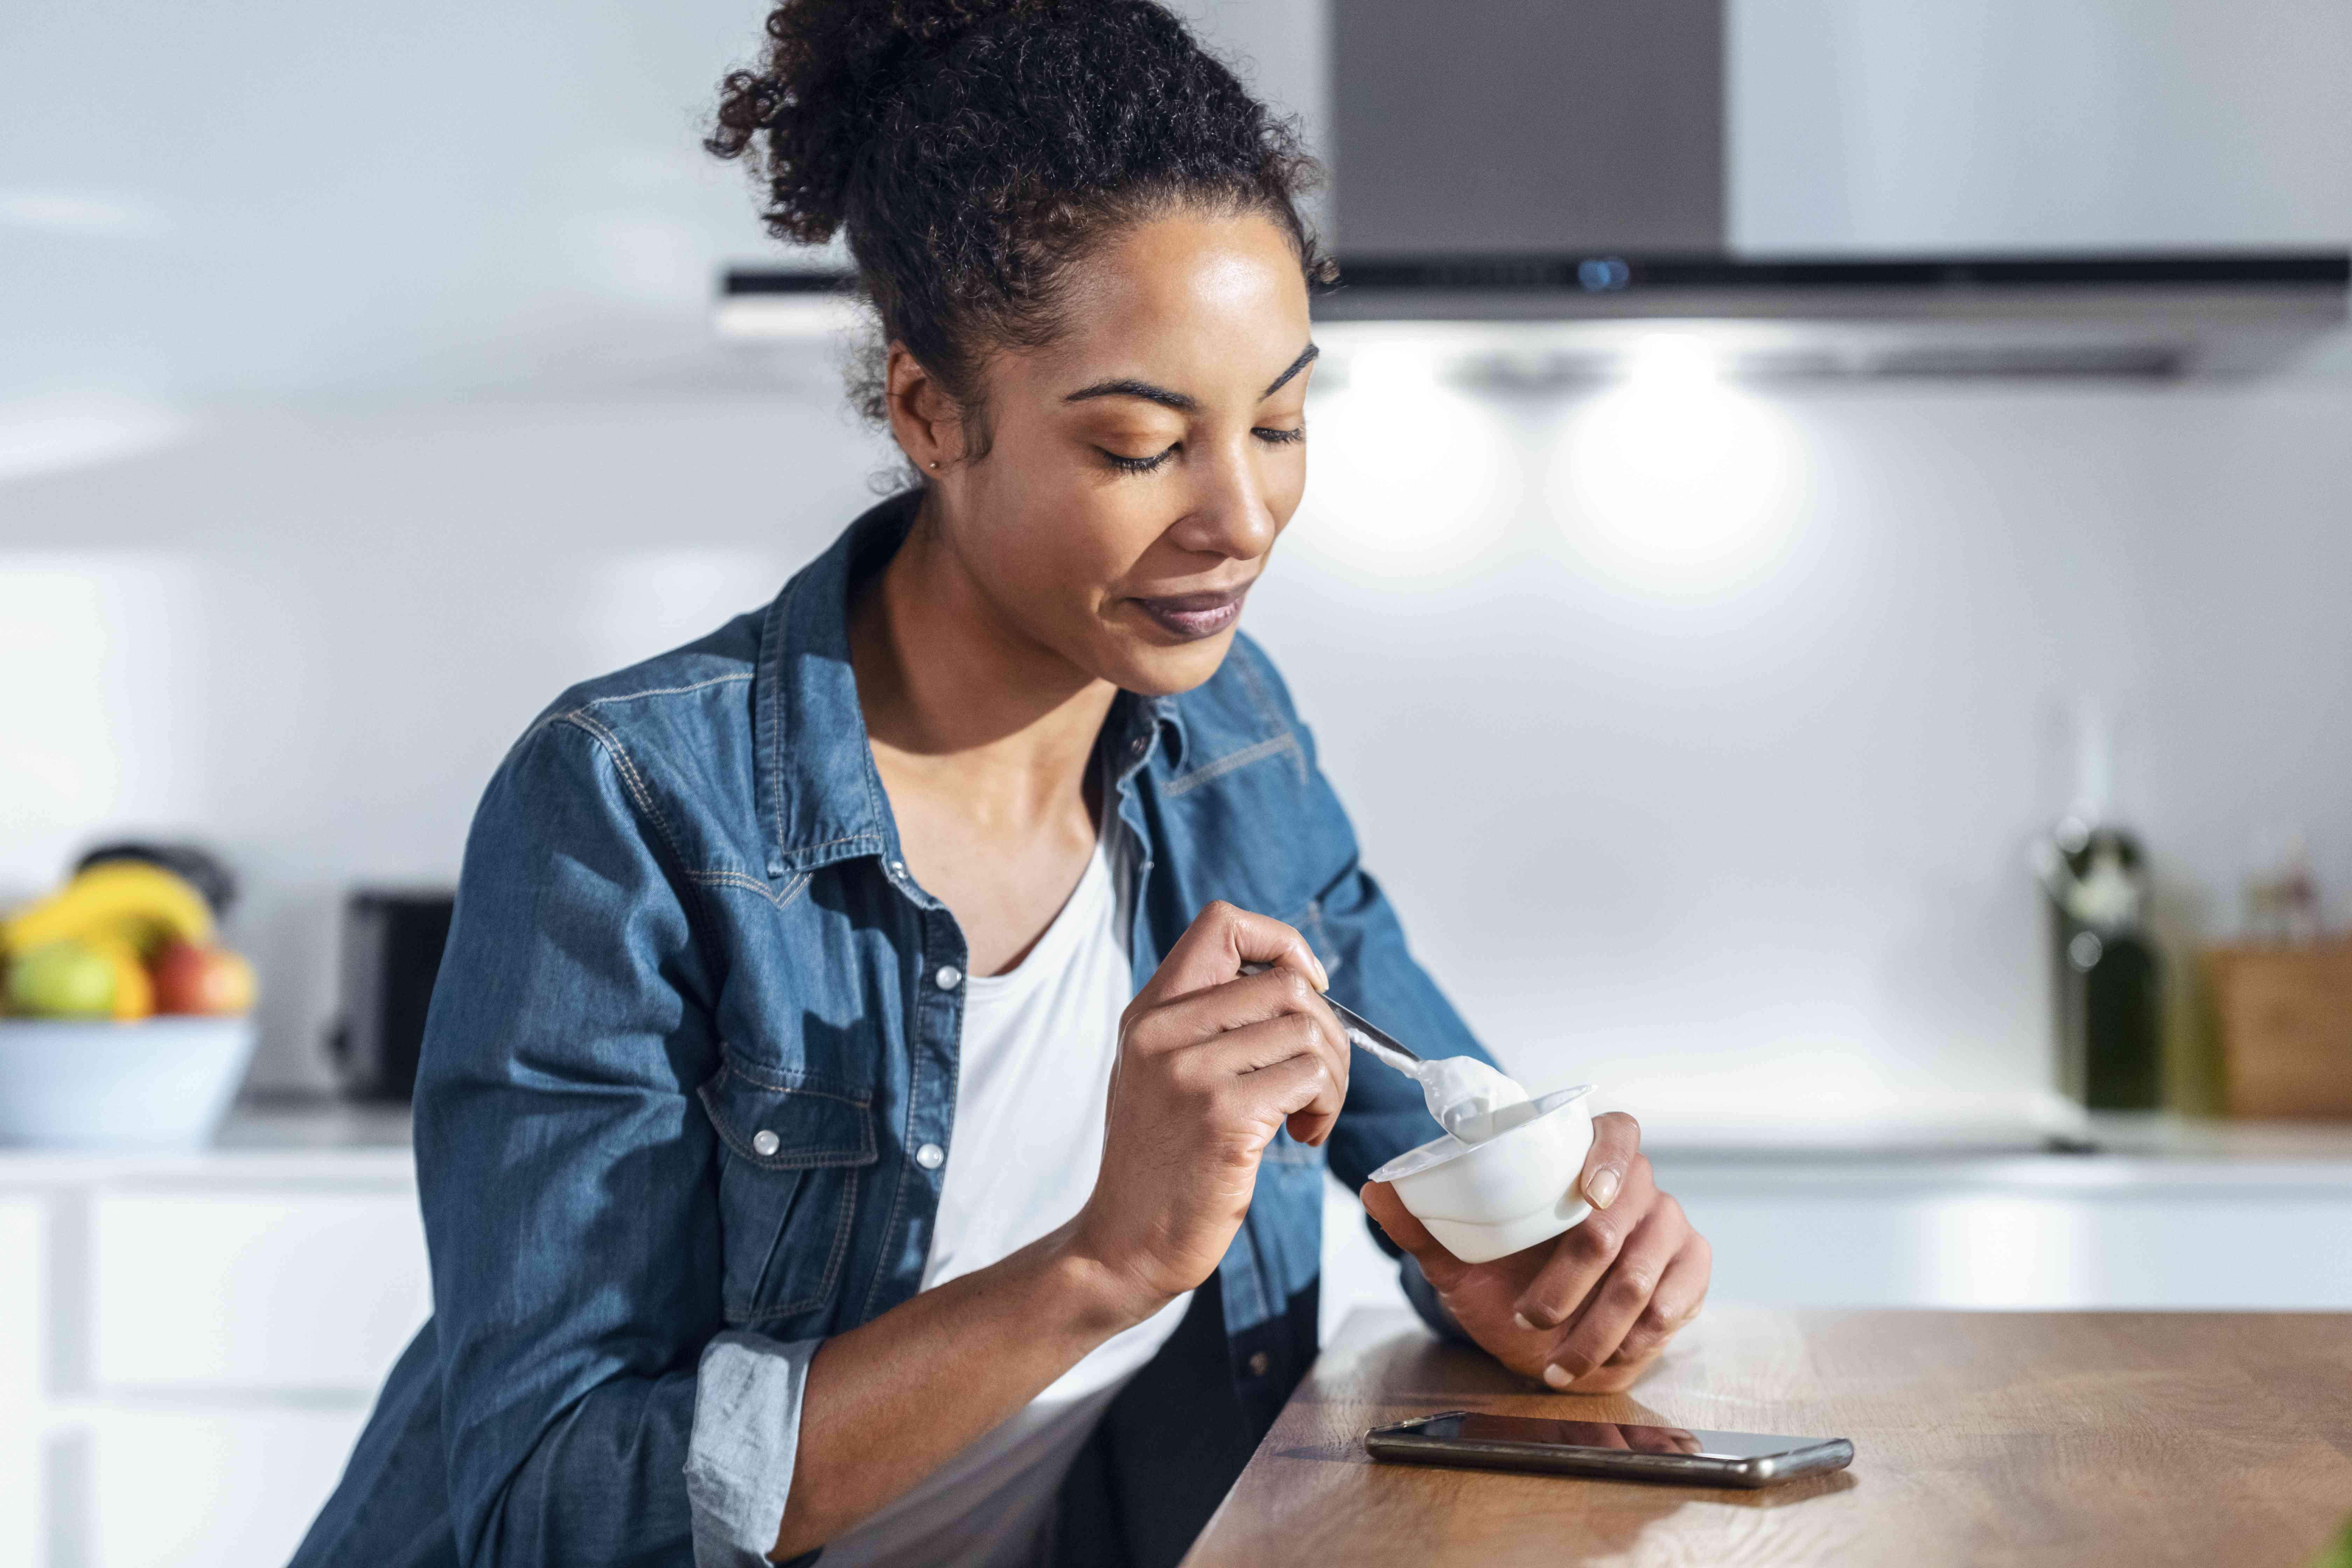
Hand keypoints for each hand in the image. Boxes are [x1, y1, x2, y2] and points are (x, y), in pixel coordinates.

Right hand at [1069, 901, 1347, 1321]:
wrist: (1123, 1244)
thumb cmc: (1158, 1162)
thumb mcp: (1160, 1072)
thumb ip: (1205, 1021)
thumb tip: (1295, 982)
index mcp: (1149, 1011)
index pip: (1223, 922)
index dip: (1282, 943)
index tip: (1304, 989)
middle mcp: (1163, 1030)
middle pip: (1287, 983)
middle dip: (1327, 1030)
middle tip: (1316, 1081)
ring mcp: (1191, 1073)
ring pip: (1308, 1031)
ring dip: (1332, 1076)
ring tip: (1308, 1113)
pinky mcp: (1224, 1117)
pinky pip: (1311, 1080)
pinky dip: (1325, 1108)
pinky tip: (1302, 1136)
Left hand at [1362, 1112, 1709, 1391]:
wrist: (1545, 1338)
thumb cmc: (1507, 1284)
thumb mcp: (1460, 1258)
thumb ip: (1422, 1223)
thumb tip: (1374, 1188)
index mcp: (1584, 1162)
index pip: (1617, 1132)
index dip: (1609, 1157)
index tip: (1589, 1194)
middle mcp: (1637, 1189)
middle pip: (1625, 1214)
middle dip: (1574, 1277)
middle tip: (1531, 1316)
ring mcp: (1669, 1229)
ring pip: (1644, 1271)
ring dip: (1599, 1326)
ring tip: (1558, 1361)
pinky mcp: (1691, 1272)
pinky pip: (1678, 1300)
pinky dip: (1639, 1338)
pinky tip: (1607, 1358)